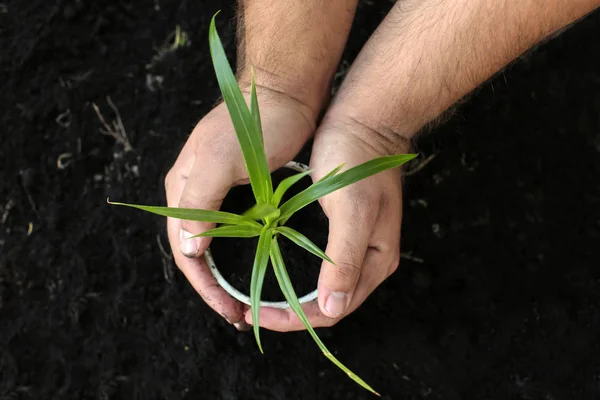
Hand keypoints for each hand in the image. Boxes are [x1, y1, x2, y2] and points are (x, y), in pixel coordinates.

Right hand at [165, 89, 314, 326]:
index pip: (184, 248)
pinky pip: (234, 231)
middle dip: (211, 284)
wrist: (285, 92)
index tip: (226, 308)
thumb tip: (190, 249)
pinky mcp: (242, 190)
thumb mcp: (222, 159)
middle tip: (235, 312)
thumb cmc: (256, 124)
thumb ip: (200, 201)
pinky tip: (253, 267)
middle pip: (195, 250)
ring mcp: (218, 191)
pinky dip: (240, 254)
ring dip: (223, 274)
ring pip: (213, 243)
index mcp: (183, 188)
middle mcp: (195, 193)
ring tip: (241, 299)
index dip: (202, 283)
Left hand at [246, 111, 409, 330]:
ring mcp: (355, 245)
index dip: (295, 317)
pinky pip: (317, 264)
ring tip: (255, 296)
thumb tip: (333, 308)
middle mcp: (368, 260)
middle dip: (289, 312)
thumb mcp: (352, 208)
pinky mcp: (342, 230)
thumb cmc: (357, 159)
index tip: (257, 313)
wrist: (364, 119)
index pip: (334, 310)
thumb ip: (345, 258)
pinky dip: (293, 272)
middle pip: (328, 303)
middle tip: (249, 308)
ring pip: (321, 287)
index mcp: (376, 261)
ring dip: (289, 296)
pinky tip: (270, 267)